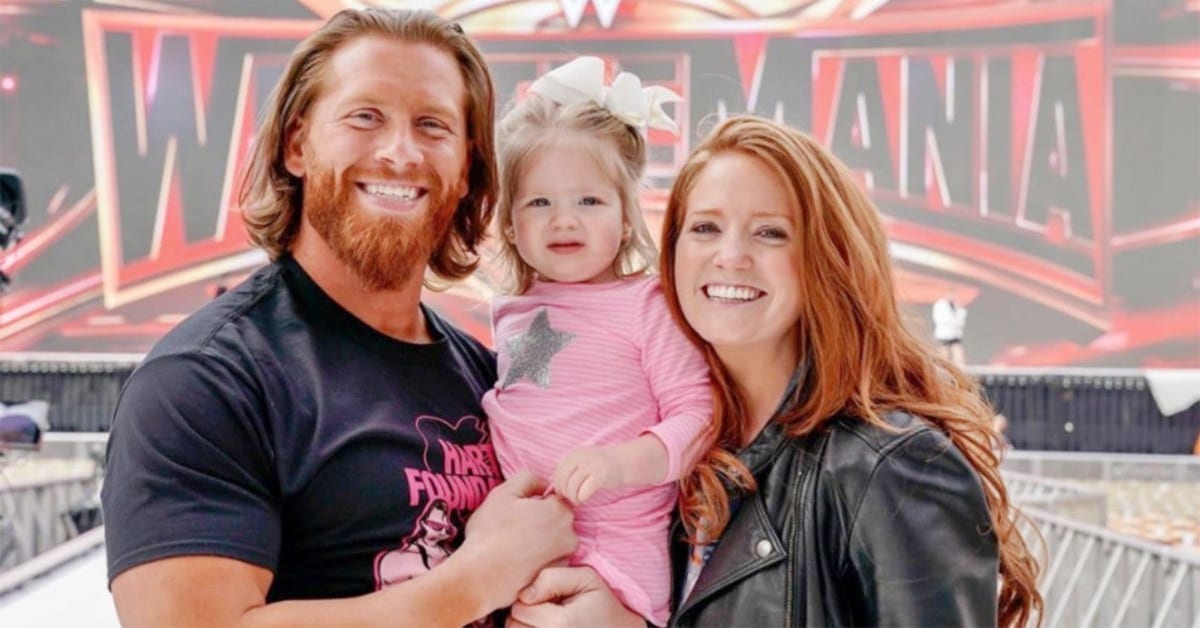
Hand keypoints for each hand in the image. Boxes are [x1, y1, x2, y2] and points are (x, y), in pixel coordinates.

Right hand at [459, 470, 576, 609]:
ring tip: (512, 547)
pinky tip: (516, 562)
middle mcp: (570, 535)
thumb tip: (542, 485)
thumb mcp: (504, 492)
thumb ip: (528, 479)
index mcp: (560, 511)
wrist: (480, 577)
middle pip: (555, 520)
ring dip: (538, 542)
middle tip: (512, 529)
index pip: (553, 498)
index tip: (517, 511)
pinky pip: (547, 562)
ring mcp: (564, 559)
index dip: (533, 502)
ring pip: (551, 542)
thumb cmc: (490, 533)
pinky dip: (535, 561)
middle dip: (538, 521)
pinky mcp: (554, 579)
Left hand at [508, 566, 644, 627]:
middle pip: (513, 625)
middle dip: (524, 614)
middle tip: (545, 608)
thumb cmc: (601, 604)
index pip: (520, 607)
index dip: (529, 598)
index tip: (547, 596)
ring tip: (545, 620)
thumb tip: (524, 594)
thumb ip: (553, 577)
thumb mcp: (587, 578)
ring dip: (524, 626)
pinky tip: (543, 626)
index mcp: (561, 624)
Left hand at [551, 446, 624, 504]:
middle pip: (563, 480)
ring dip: (572, 497)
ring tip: (577, 500)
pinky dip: (581, 498)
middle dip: (564, 493)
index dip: (558, 485)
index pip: (558, 472)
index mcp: (574, 454)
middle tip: (570, 498)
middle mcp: (581, 457)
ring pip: (571, 487)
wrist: (624, 462)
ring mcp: (591, 465)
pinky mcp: (601, 475)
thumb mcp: (583, 462)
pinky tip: (584, 499)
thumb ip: (570, 470)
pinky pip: (583, 492)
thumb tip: (554, 488)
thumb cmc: (601, 467)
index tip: (564, 493)